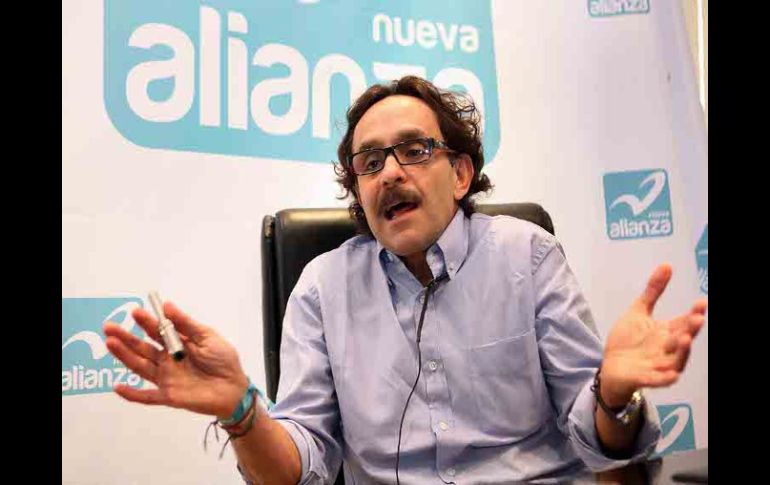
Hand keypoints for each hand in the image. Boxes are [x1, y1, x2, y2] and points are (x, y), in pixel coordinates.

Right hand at [103, 301, 249, 419]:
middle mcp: (167, 360)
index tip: (136, 312)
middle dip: (126, 337)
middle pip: (143, 348)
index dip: (146, 322)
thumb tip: (167, 306)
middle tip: (110, 326)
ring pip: (140, 366)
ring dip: (125, 356)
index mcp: (177, 344)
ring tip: (111, 343)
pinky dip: (132, 394)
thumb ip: (187, 324)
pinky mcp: (169, 396)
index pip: (157, 331)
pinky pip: (147, 396)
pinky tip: (117, 387)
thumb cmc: (223, 361)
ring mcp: (166, 378)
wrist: (234, 388)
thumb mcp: (207, 337)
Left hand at [600, 264, 706, 407]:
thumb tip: (667, 265)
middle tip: (698, 318)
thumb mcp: (638, 312)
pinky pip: (658, 380)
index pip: (684, 322)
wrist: (610, 367)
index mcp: (667, 333)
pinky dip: (664, 378)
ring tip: (686, 339)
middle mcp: (667, 349)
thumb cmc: (628, 341)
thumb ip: (653, 291)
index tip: (702, 302)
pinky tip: (672, 375)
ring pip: (675, 360)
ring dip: (682, 352)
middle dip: (690, 329)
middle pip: (682, 339)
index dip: (694, 313)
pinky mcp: (644, 378)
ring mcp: (657, 365)